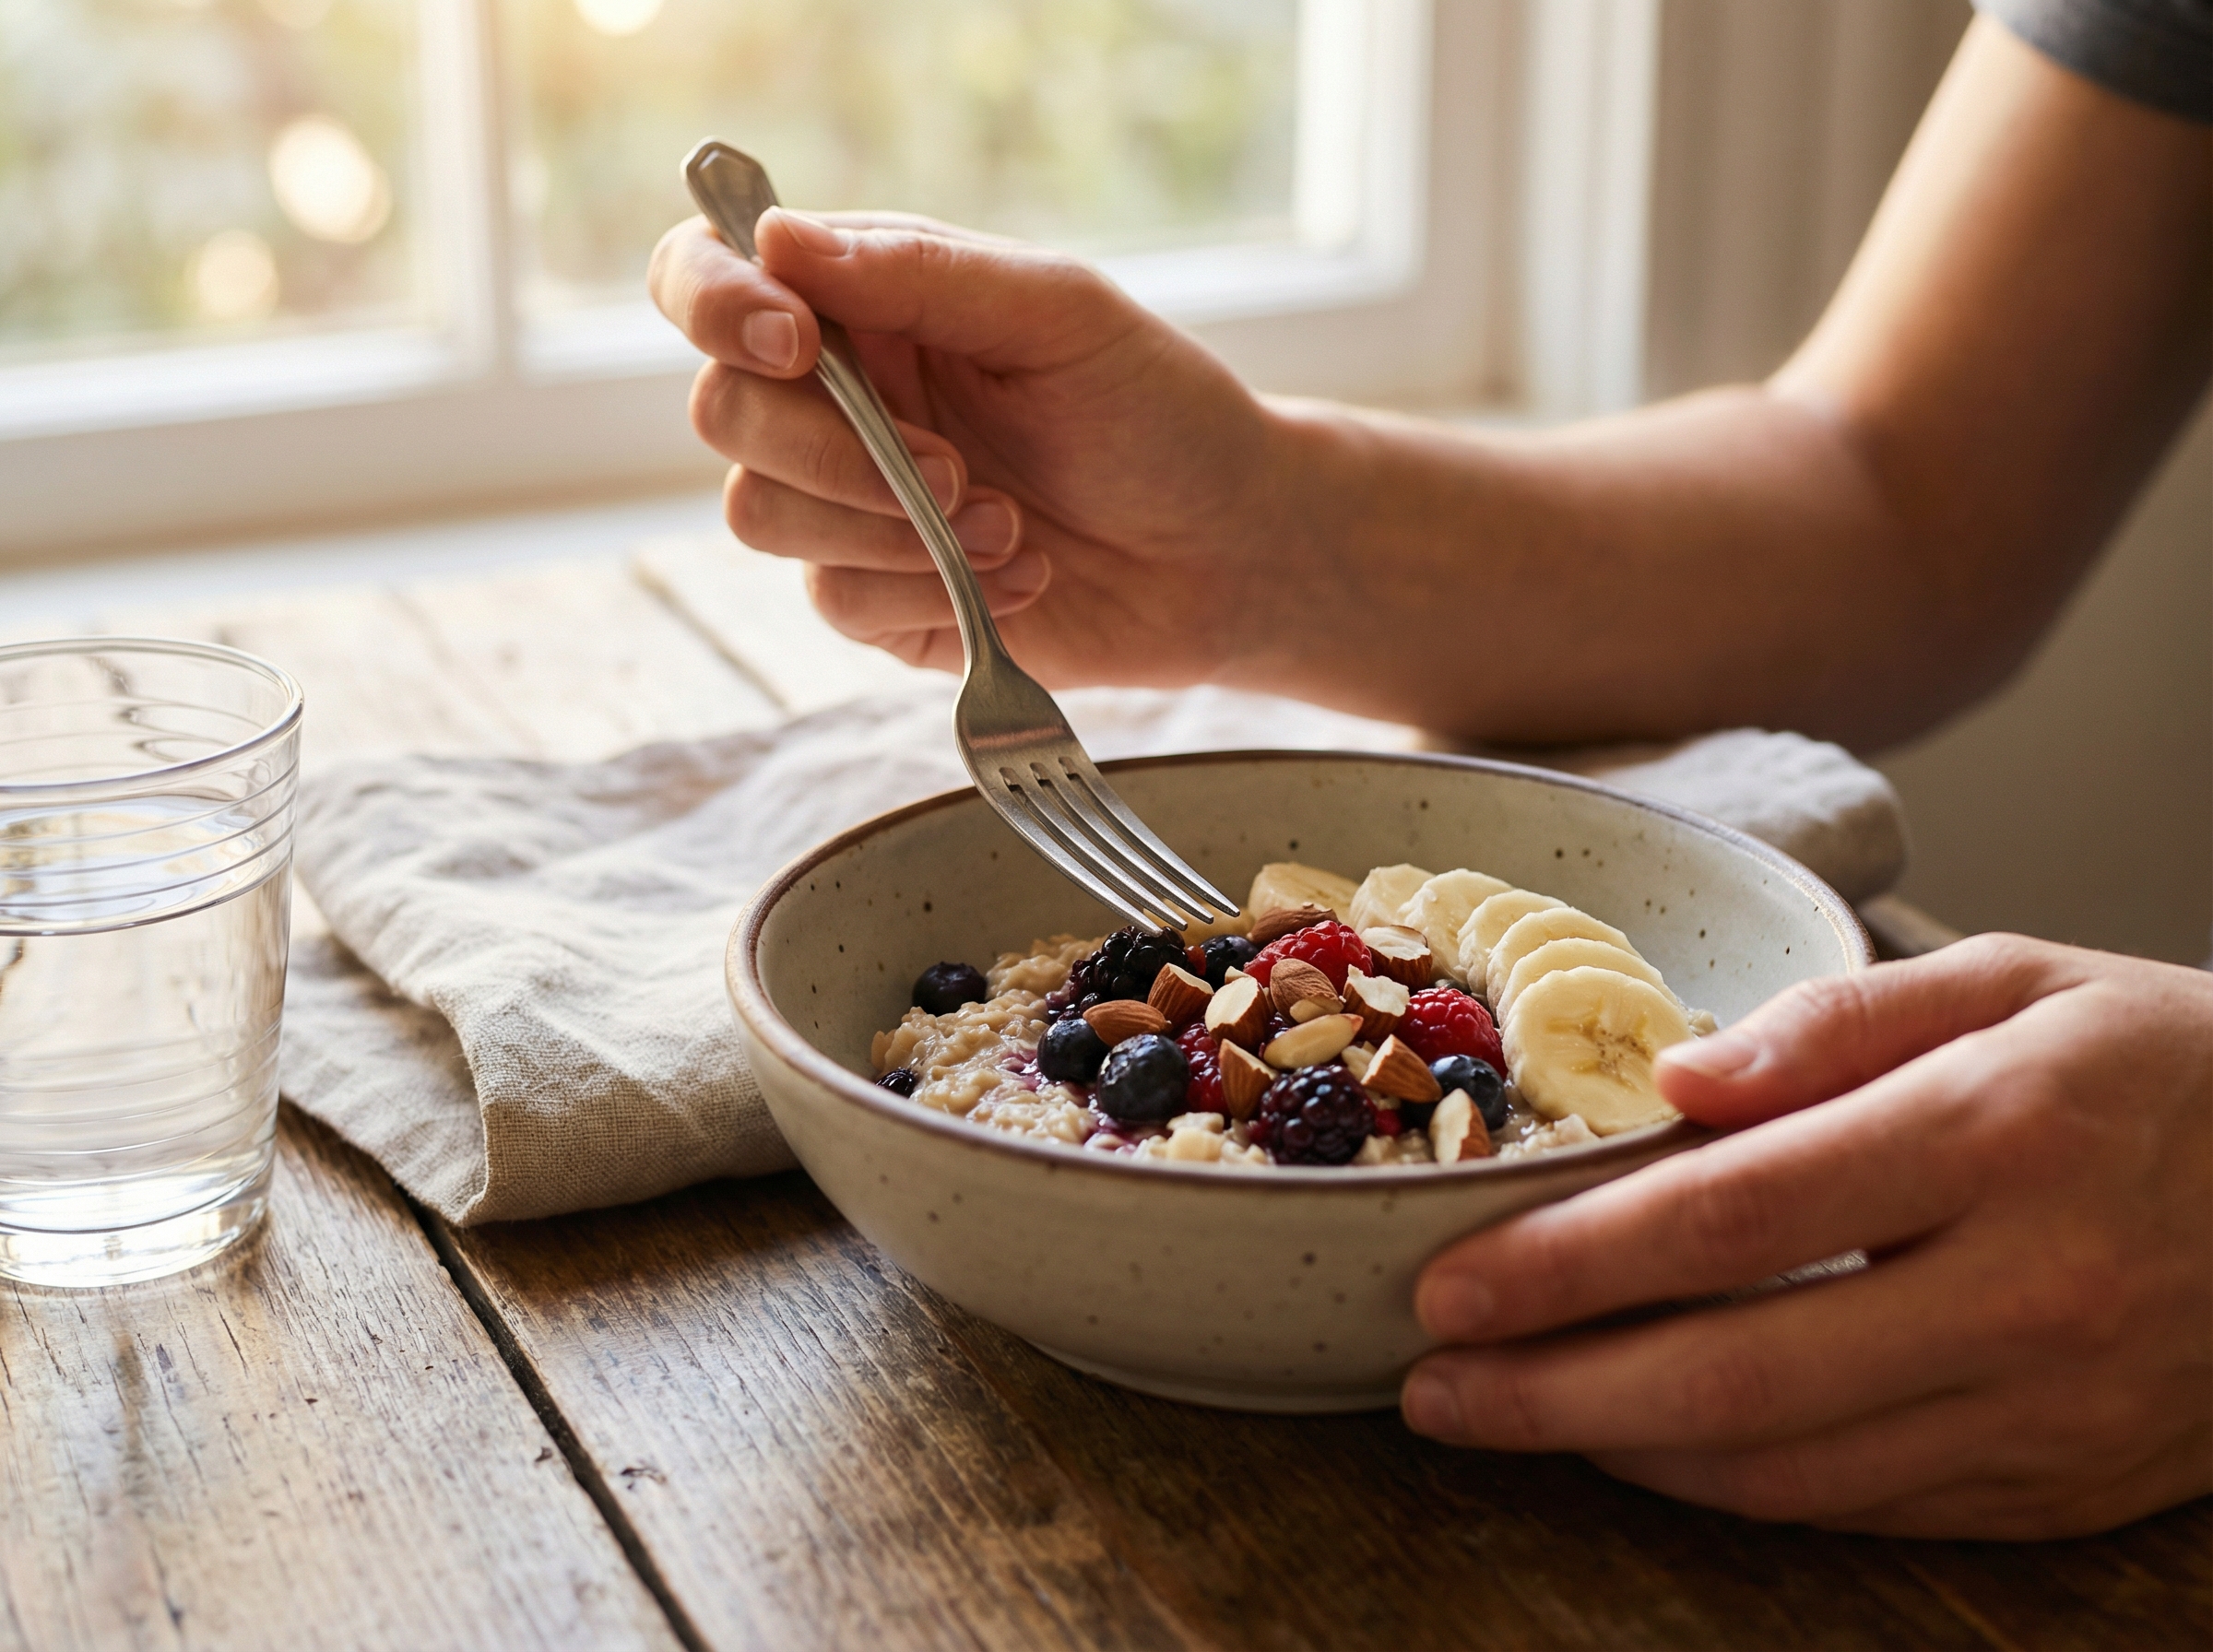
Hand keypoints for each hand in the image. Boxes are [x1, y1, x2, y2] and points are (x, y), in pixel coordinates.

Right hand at [648, 209, 1324, 681]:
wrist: (1230, 551)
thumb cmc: (1158, 412)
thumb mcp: (1059, 315)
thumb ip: (920, 273)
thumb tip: (778, 238)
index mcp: (864, 303)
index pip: (711, 275)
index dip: (715, 301)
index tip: (791, 340)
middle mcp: (838, 399)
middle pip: (724, 413)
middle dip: (829, 450)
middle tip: (956, 469)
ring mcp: (850, 506)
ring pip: (760, 514)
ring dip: (887, 528)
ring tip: (1009, 528)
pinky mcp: (880, 601)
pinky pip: (834, 599)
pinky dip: (930, 591)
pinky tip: (1021, 579)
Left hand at [1402, 933, 2212, 1537]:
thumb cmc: (2153, 1065)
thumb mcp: (2012, 984)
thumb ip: (1836, 1024)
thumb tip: (1677, 1081)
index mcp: (1998, 1139)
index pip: (1733, 1216)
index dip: (1571, 1261)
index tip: (1450, 1281)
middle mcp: (2026, 1293)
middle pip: (1738, 1372)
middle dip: (1554, 1391)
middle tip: (1432, 1388)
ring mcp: (2049, 1413)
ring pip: (1787, 1467)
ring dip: (1620, 1451)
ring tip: (1502, 1417)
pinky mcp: (2060, 1488)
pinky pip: (1860, 1508)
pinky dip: (1729, 1487)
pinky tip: (1640, 1448)